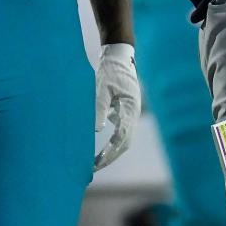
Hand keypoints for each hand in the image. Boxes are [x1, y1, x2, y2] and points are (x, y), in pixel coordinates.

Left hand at [94, 43, 140, 169]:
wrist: (117, 56)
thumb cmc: (110, 70)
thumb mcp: (102, 87)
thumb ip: (99, 107)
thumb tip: (96, 130)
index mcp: (130, 109)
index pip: (122, 138)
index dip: (110, 153)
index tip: (97, 164)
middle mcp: (132, 114)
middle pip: (124, 143)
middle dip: (110, 157)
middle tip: (92, 169)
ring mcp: (129, 114)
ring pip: (123, 140)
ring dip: (110, 152)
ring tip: (94, 164)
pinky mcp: (123, 112)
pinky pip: (119, 133)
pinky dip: (110, 144)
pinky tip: (97, 151)